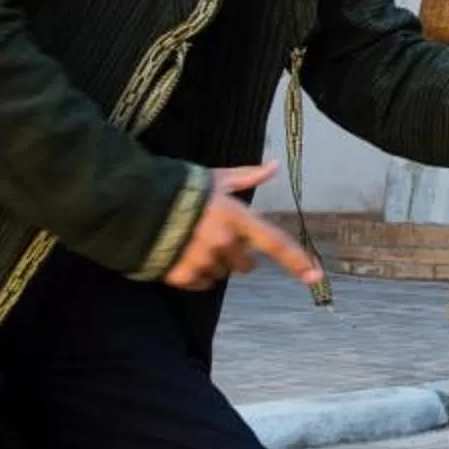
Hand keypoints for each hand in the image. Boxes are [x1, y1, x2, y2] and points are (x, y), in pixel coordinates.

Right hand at [161, 163, 320, 290]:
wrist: (133, 204)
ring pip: (222, 275)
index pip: (276, 243)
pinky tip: (182, 255)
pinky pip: (201, 284)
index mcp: (237, 218)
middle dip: (237, 255)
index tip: (315, 277)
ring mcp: (203, 261)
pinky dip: (195, 274)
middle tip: (217, 237)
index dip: (297, 261)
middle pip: (246, 265)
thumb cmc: (180, 188)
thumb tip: (276, 165)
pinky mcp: (181, 276)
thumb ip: (248, 177)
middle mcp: (224, 243)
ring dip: (215, 263)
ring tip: (194, 242)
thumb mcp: (217, 179)